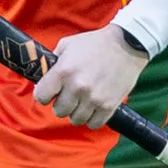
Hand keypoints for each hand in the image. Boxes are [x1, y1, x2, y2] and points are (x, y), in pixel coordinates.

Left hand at [32, 24, 150, 127]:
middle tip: (69, 96)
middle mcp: (77, 87)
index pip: (41, 97)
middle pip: (59, 111)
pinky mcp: (109, 106)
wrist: (127, 44)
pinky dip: (92, 118)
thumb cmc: (95, 43)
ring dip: (77, 112)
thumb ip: (53, 62)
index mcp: (63, 72)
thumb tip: (43, 77)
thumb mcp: (67, 45)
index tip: (50, 93)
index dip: (44, 95)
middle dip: (62, 104)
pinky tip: (93, 107)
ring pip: (75, 119)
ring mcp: (94, 98)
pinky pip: (93, 124)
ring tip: (82, 101)